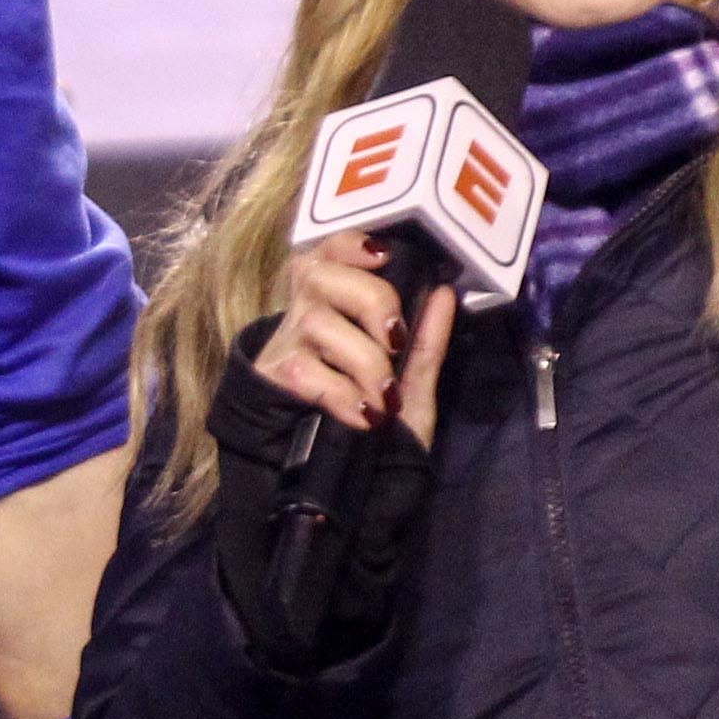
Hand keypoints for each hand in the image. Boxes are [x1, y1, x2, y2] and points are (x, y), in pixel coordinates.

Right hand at [251, 235, 455, 447]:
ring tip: (385, 395)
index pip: (330, 250)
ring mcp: (287, 344)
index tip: (383, 256)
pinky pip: (304, 371)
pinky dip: (342, 392)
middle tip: (396, 341)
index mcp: (337, 301)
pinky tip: (365, 414)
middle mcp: (305, 312)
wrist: (340, 474)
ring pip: (318, 323)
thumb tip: (443, 293)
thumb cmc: (375, 414)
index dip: (351, 245)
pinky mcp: (274, 379)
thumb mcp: (410, 381)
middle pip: (321, 275)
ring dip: (363, 360)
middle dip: (371, 300)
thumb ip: (427, 340)